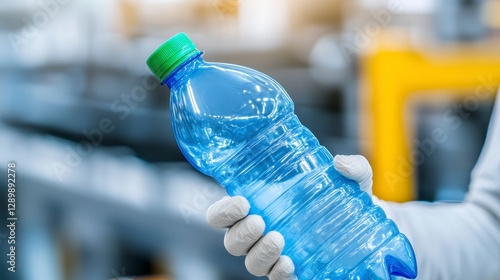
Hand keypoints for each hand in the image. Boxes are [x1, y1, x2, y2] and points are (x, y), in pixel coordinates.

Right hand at [206, 155, 372, 279]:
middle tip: (260, 221)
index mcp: (262, 205)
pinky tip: (290, 263)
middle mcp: (263, 232)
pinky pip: (275, 278)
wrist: (371, 231)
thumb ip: (352, 167)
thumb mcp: (354, 179)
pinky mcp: (292, 271)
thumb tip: (340, 163)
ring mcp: (276, 254)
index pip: (224, 213)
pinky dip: (278, 272)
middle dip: (240, 232)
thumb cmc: (348, 200)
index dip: (223, 211)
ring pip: (250, 262)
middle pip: (232, 240)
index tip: (242, 202)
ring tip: (278, 239)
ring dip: (259, 253)